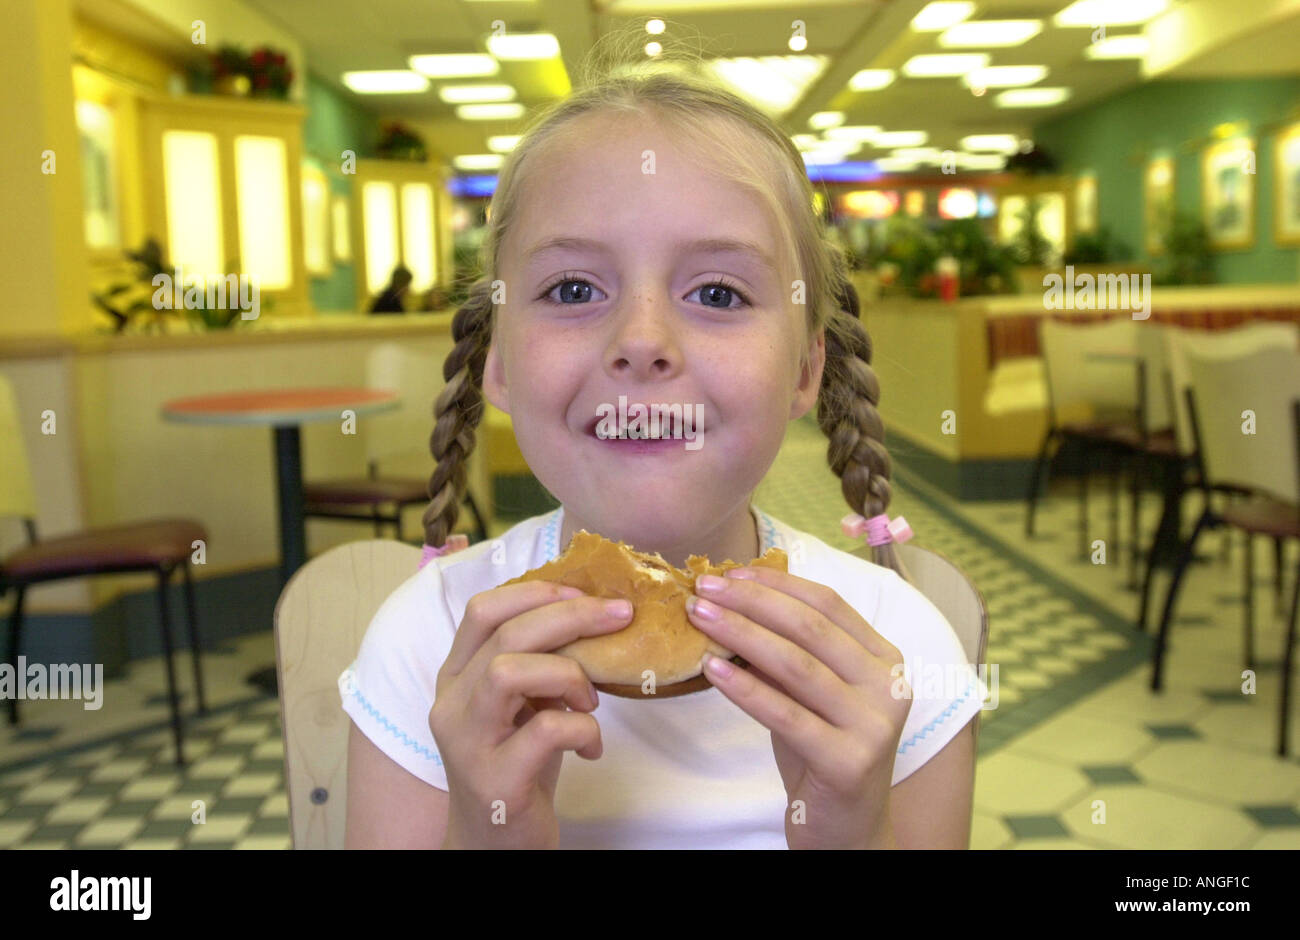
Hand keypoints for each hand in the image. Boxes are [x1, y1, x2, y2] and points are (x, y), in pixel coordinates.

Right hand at [429, 581, 632, 848]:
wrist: (495, 844)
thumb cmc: (518, 766)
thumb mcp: (523, 706)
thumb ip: (540, 663)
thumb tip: (596, 614)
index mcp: (456, 677)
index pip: (482, 611)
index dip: (536, 591)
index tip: (583, 593)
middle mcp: (452, 704)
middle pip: (505, 633)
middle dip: (572, 615)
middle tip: (620, 616)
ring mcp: (468, 743)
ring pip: (508, 671)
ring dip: (568, 674)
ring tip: (591, 699)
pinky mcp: (495, 781)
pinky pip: (545, 731)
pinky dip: (583, 729)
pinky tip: (591, 748)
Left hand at [686, 567, 911, 849]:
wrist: (846, 831)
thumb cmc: (821, 755)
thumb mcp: (806, 696)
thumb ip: (784, 653)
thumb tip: (728, 602)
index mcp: (884, 660)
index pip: (828, 604)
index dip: (776, 584)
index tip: (729, 573)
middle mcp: (889, 686)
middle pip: (811, 627)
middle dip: (751, 602)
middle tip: (702, 589)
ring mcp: (874, 725)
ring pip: (797, 665)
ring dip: (741, 635)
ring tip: (699, 619)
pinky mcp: (849, 762)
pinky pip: (787, 715)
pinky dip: (745, 689)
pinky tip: (711, 671)